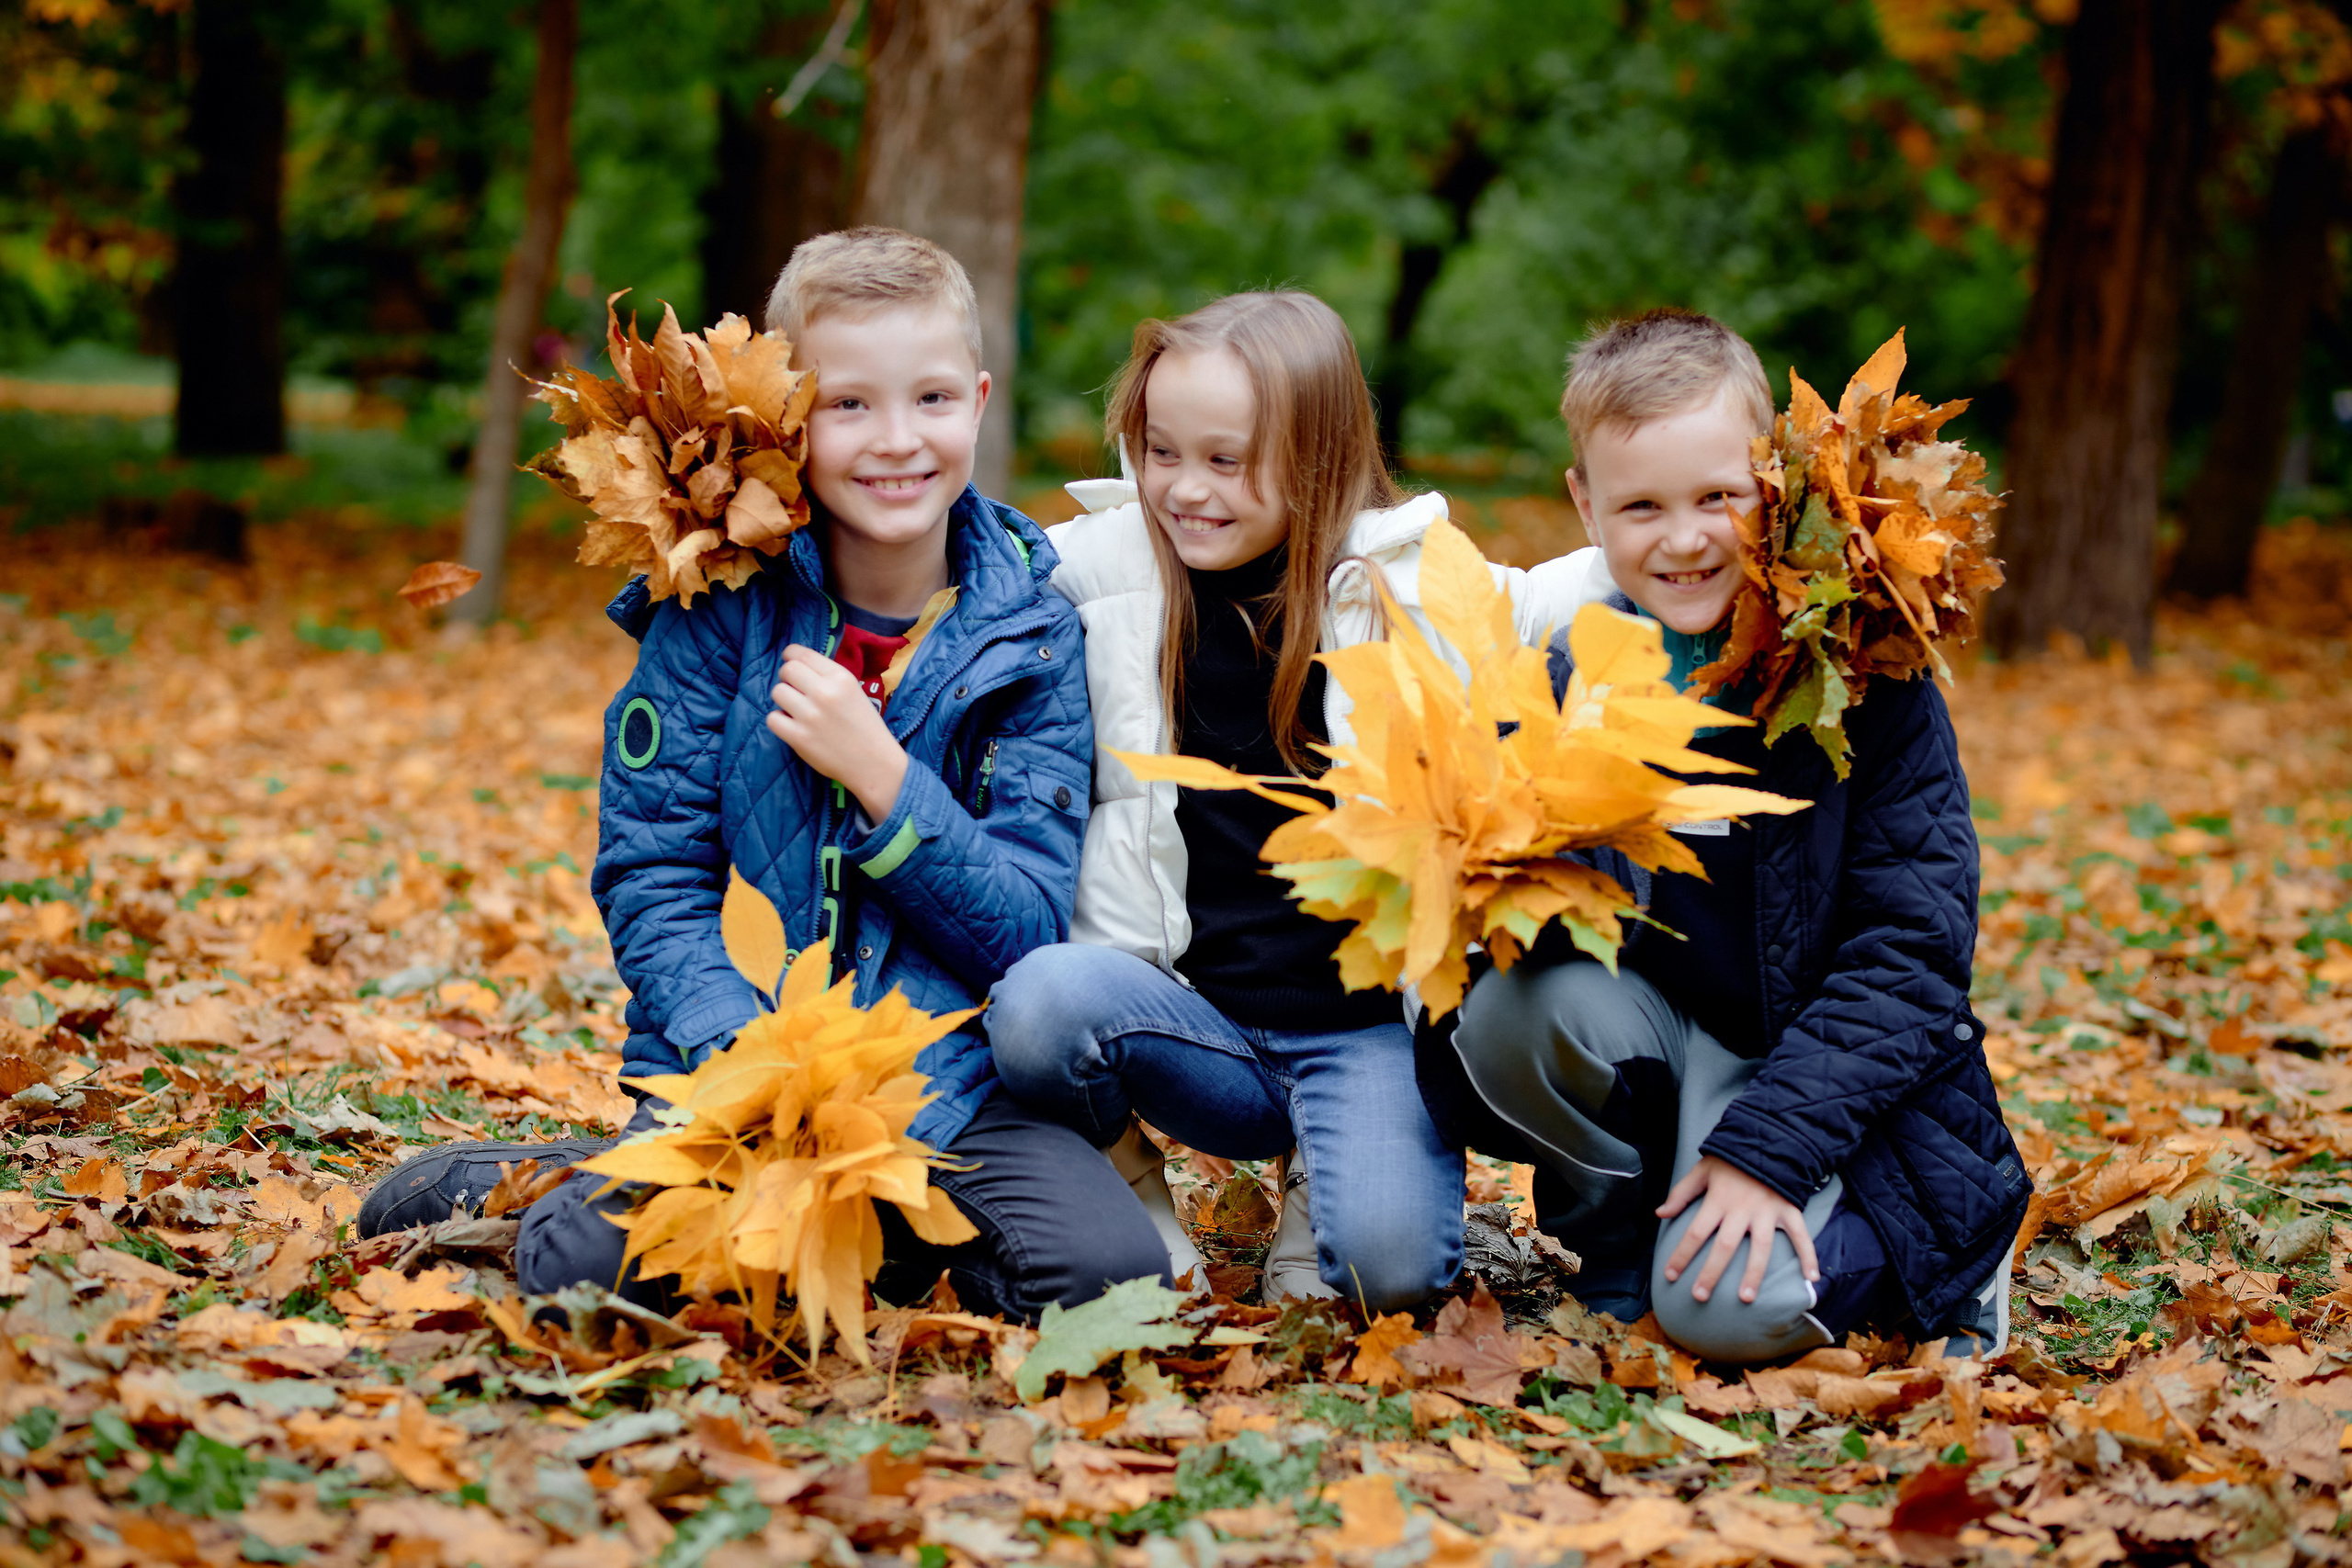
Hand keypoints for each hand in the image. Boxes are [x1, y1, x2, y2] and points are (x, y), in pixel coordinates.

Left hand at [766, 645, 908, 822]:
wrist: (874, 763)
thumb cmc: (865, 726)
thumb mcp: (854, 690)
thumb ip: (828, 676)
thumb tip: (797, 663)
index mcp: (840, 677)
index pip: (801, 654)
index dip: (791, 657)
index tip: (793, 666)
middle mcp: (824, 692)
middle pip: (786, 670)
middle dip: (787, 678)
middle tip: (796, 691)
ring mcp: (810, 715)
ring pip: (777, 692)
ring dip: (783, 700)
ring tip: (796, 710)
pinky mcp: (799, 737)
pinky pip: (772, 718)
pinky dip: (779, 722)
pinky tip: (792, 726)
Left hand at [1655, 1155, 1818, 1305]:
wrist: (1767, 1139)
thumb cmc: (1731, 1158)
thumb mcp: (1702, 1170)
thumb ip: (1681, 1193)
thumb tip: (1660, 1213)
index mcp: (1719, 1200)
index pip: (1696, 1232)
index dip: (1682, 1255)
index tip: (1670, 1275)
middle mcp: (1743, 1209)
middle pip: (1725, 1246)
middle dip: (1711, 1273)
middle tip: (1700, 1296)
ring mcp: (1768, 1212)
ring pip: (1761, 1248)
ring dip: (1753, 1274)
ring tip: (1745, 1298)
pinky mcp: (1789, 1211)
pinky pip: (1801, 1237)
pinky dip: (1808, 1257)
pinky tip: (1810, 1279)